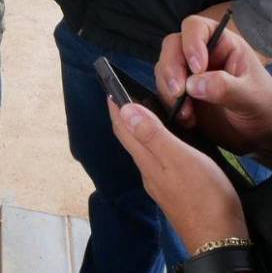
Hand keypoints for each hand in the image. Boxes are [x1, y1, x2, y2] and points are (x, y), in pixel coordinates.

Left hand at [108, 99, 247, 253]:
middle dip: (125, 117)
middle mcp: (148, 172)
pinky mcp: (174, 193)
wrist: (219, 240)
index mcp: (147, 161)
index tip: (110, 90)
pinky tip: (165, 146)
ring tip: (144, 116)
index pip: (123, 129)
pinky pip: (157, 162)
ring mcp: (160, 184)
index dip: (115, 108)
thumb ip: (153, 135)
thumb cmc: (203, 198)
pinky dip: (155, 146)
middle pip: (130, 139)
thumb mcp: (179, 159)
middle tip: (124, 98)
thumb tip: (125, 110)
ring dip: (139, 131)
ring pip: (143, 151)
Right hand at [156, 15, 271, 154]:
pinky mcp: (178, 90)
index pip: (196, 28)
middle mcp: (200, 53)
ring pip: (163, 68)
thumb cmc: (262, 107)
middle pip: (172, 47)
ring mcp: (186, 71)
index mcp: (222, 44)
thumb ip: (226, 87)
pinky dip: (169, 104)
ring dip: (169, 90)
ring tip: (187, 113)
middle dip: (172, 69)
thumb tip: (194, 83)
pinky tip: (187, 118)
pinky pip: (162, 90)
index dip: (191, 43)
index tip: (197, 68)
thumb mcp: (252, 96)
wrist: (257, 133)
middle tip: (179, 92)